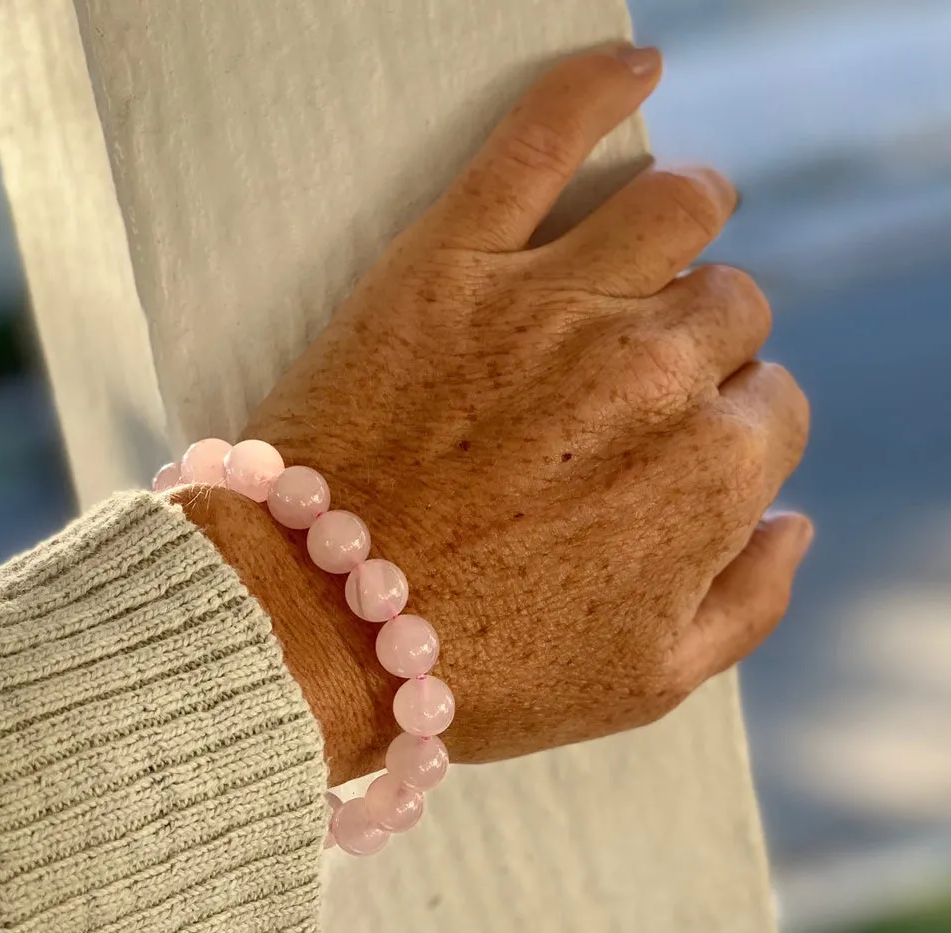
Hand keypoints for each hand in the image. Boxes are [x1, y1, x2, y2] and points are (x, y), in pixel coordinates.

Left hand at [200, 44, 810, 783]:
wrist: (316, 628)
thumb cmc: (478, 666)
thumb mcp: (646, 685)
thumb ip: (747, 602)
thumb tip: (793, 520)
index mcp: (709, 474)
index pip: (771, 407)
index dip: (729, 429)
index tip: (680, 444)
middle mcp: (651, 372)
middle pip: (728, 307)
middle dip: (706, 339)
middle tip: (643, 375)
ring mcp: (553, 305)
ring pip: (677, 209)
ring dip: (691, 218)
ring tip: (667, 235)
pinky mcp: (454, 263)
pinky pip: (543, 136)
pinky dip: (598, 88)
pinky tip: (636, 70)